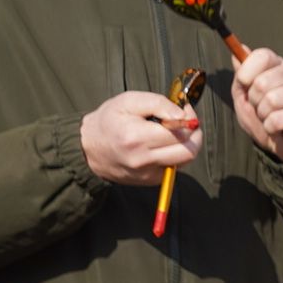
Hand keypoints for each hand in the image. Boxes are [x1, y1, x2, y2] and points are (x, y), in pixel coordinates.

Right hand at [81, 91, 201, 185]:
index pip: (181, 133)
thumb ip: (159, 104)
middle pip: (189, 151)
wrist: (87, 148)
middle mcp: (143, 160)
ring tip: (173, 132)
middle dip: (195, 134)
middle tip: (187, 122)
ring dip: (186, 144)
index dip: (190, 119)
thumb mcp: (129, 101)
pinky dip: (175, 155)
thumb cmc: (109, 120)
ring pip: (185, 160)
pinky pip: (174, 168)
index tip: (186, 110)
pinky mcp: (149, 181)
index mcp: (137, 138)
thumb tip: (183, 115)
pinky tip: (162, 145)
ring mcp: (146, 174)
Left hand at [231, 47, 282, 162]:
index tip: (245, 85)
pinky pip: (277, 120)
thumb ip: (240, 76)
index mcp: (278, 64)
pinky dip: (270, 127)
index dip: (246, 73)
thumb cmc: (263, 114)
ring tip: (270, 117)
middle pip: (261, 83)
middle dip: (254, 100)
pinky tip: (278, 127)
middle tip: (261, 106)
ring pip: (270, 101)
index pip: (262, 56)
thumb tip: (236, 55)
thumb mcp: (244, 96)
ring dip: (263, 115)